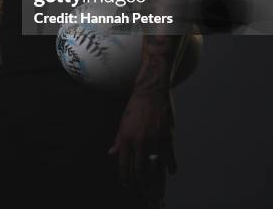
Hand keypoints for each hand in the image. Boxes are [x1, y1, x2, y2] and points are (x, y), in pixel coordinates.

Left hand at [108, 89, 176, 205]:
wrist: (151, 91)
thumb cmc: (135, 106)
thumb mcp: (123, 122)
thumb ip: (118, 140)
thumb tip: (112, 153)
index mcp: (127, 137)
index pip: (125, 165)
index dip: (126, 178)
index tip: (128, 186)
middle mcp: (140, 140)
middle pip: (140, 170)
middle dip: (141, 184)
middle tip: (144, 192)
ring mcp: (155, 139)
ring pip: (155, 167)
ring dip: (156, 181)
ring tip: (157, 191)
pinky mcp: (167, 136)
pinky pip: (169, 156)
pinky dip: (170, 166)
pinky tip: (170, 173)